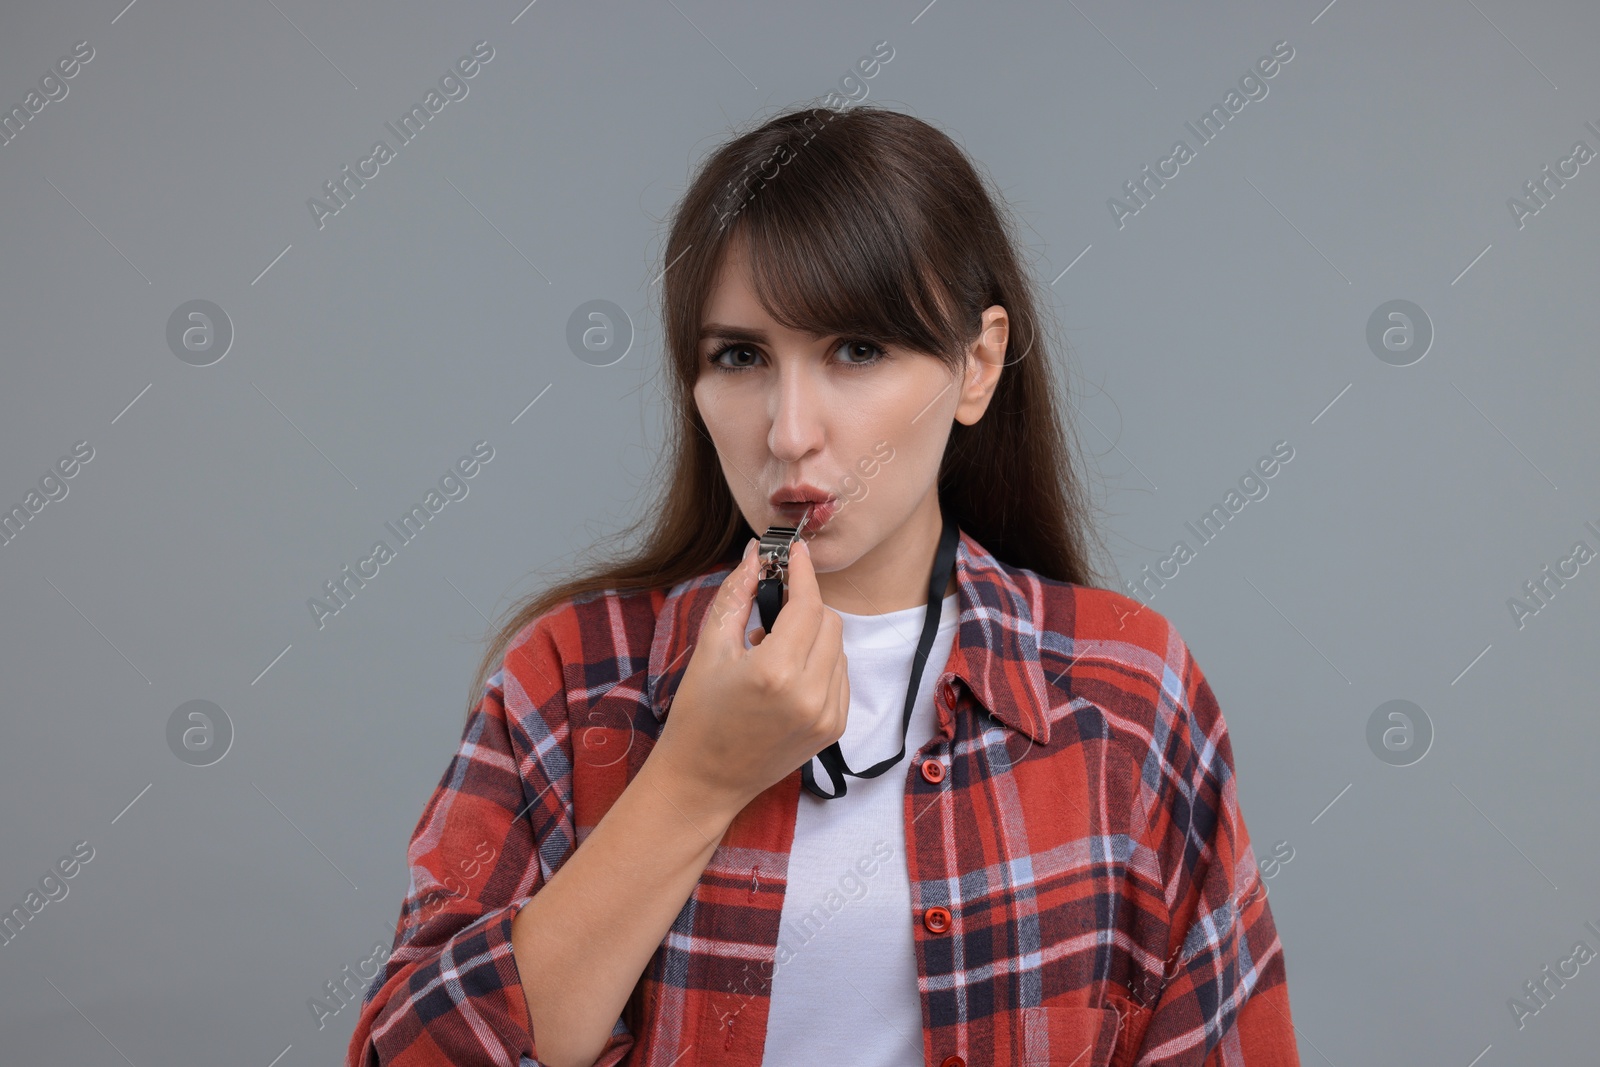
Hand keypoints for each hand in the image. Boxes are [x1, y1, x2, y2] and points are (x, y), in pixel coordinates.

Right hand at [650, 536, 848, 815]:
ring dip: (813, 636)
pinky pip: (841, 676)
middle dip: (805, 607)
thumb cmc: (698, 715)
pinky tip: (788, 675)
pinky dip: (821, 664)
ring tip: (773, 651)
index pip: (807, 604)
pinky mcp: (834, 730)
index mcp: (775, 671)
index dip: (802, 572)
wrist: (704, 780)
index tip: (796, 551)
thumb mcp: (710, 648)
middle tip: (772, 612)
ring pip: (839, 648)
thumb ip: (737, 595)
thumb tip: (755, 555)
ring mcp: (827, 715)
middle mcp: (810, 694)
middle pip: (829, 622)